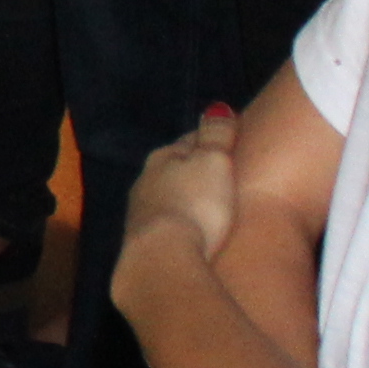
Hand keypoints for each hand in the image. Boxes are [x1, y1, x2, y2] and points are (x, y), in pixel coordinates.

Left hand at [116, 105, 247, 316]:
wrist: (162, 260)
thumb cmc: (194, 204)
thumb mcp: (212, 161)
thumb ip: (216, 134)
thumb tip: (216, 107)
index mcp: (161, 159)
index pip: (187, 142)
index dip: (209, 141)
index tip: (228, 143)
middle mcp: (145, 184)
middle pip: (175, 171)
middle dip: (195, 172)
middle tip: (222, 175)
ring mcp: (141, 216)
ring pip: (168, 199)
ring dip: (186, 200)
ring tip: (211, 206)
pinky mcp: (143, 246)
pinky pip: (168, 226)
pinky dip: (181, 225)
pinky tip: (193, 233)